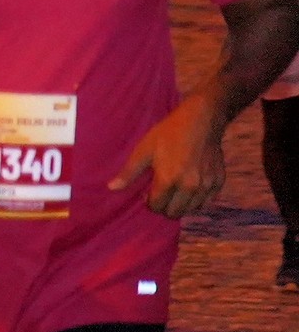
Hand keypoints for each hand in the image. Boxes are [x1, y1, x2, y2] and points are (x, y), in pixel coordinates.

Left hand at [112, 91, 226, 216]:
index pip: (157, 207)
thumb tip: (111, 188)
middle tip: (161, 194)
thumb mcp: (144, 150)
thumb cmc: (169, 133)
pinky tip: (190, 188)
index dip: (149, 202)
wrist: (202, 120)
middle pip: (174, 212)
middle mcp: (189, 186)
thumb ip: (129, 172)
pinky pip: (207, 201)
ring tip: (175, 191)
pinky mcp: (219, 181)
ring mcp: (206, 185)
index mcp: (168, 179)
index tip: (148, 193)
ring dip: (181, 205)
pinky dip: (197, 200)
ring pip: (191, 209)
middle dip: (164, 207)